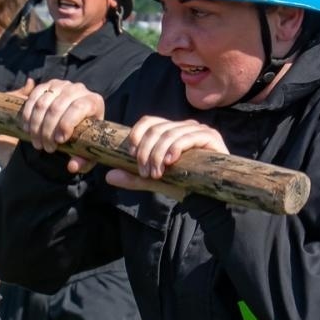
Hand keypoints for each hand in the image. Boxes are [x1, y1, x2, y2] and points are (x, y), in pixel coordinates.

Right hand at [18, 79, 103, 173]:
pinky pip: (33, 97)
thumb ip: (83, 161)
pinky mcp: (47, 85)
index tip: (59, 141)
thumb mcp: (87, 150)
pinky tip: (27, 129)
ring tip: (36, 142)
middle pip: (57, 107)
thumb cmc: (84, 135)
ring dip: (36, 126)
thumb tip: (71, 167)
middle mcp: (78, 89)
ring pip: (43, 103)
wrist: (76, 118)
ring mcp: (62, 85)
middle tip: (45, 148)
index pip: (78, 107)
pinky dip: (28, 114)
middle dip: (47, 130)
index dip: (66, 124)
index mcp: (93, 102)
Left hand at [106, 116, 228, 193]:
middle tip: (144, 173)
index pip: (149, 121)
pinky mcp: (211, 137)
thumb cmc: (183, 186)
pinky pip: (187, 137)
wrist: (210, 198)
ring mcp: (198, 130)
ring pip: (169, 134)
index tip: (131, 155)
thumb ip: (133, 177)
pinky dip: (175, 149)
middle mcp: (184, 126)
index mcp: (171, 131)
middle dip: (145, 152)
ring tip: (156, 174)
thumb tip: (108, 176)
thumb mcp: (153, 181)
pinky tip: (170, 162)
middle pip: (156, 129)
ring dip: (158, 155)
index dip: (136, 134)